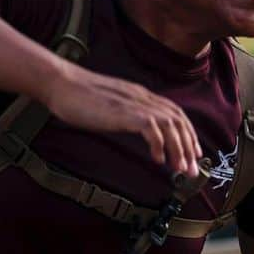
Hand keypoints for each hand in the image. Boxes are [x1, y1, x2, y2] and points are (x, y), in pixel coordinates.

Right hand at [44, 61, 200, 175]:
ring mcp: (134, 103)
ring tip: (180, 169)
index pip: (175, 113)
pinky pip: (150, 128)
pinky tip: (158, 159)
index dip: (187, 133)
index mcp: (140, 95)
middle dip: (188, 146)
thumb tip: (135, 129)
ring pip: (169, 124)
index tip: (192, 153)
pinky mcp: (124, 111)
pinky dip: (158, 144)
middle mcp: (142, 97)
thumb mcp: (110, 106)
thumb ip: (126, 114)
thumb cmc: (78, 97)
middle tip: (191, 170)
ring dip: (178, 149)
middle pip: (177, 120)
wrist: (61, 83)